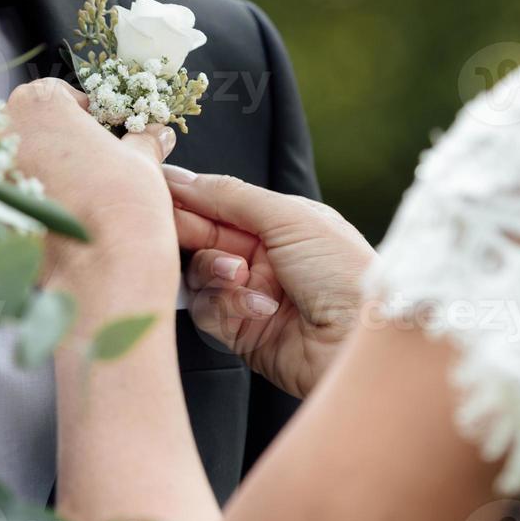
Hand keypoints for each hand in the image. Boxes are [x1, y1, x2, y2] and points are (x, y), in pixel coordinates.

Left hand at [4, 79, 177, 282]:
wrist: (97, 272)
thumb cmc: (120, 209)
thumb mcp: (141, 163)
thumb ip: (143, 141)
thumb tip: (154, 135)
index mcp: (35, 103)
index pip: (57, 94)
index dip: (83, 115)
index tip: (101, 134)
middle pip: (30, 126)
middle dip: (58, 144)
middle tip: (91, 171)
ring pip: (15, 163)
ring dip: (41, 175)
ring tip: (76, 200)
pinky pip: (6, 198)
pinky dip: (28, 205)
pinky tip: (57, 222)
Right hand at [168, 166, 376, 397]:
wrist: (361, 344)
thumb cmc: (343, 274)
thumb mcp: (290, 218)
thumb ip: (230, 196)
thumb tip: (180, 176)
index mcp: (280, 223)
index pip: (219, 204)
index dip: (188, 197)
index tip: (158, 191)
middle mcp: (263, 257)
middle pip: (201, 237)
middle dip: (188, 232)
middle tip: (172, 229)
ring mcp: (250, 295)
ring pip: (198, 275)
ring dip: (213, 272)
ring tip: (238, 275)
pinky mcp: (240, 333)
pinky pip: (208, 311)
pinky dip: (226, 305)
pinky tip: (258, 308)